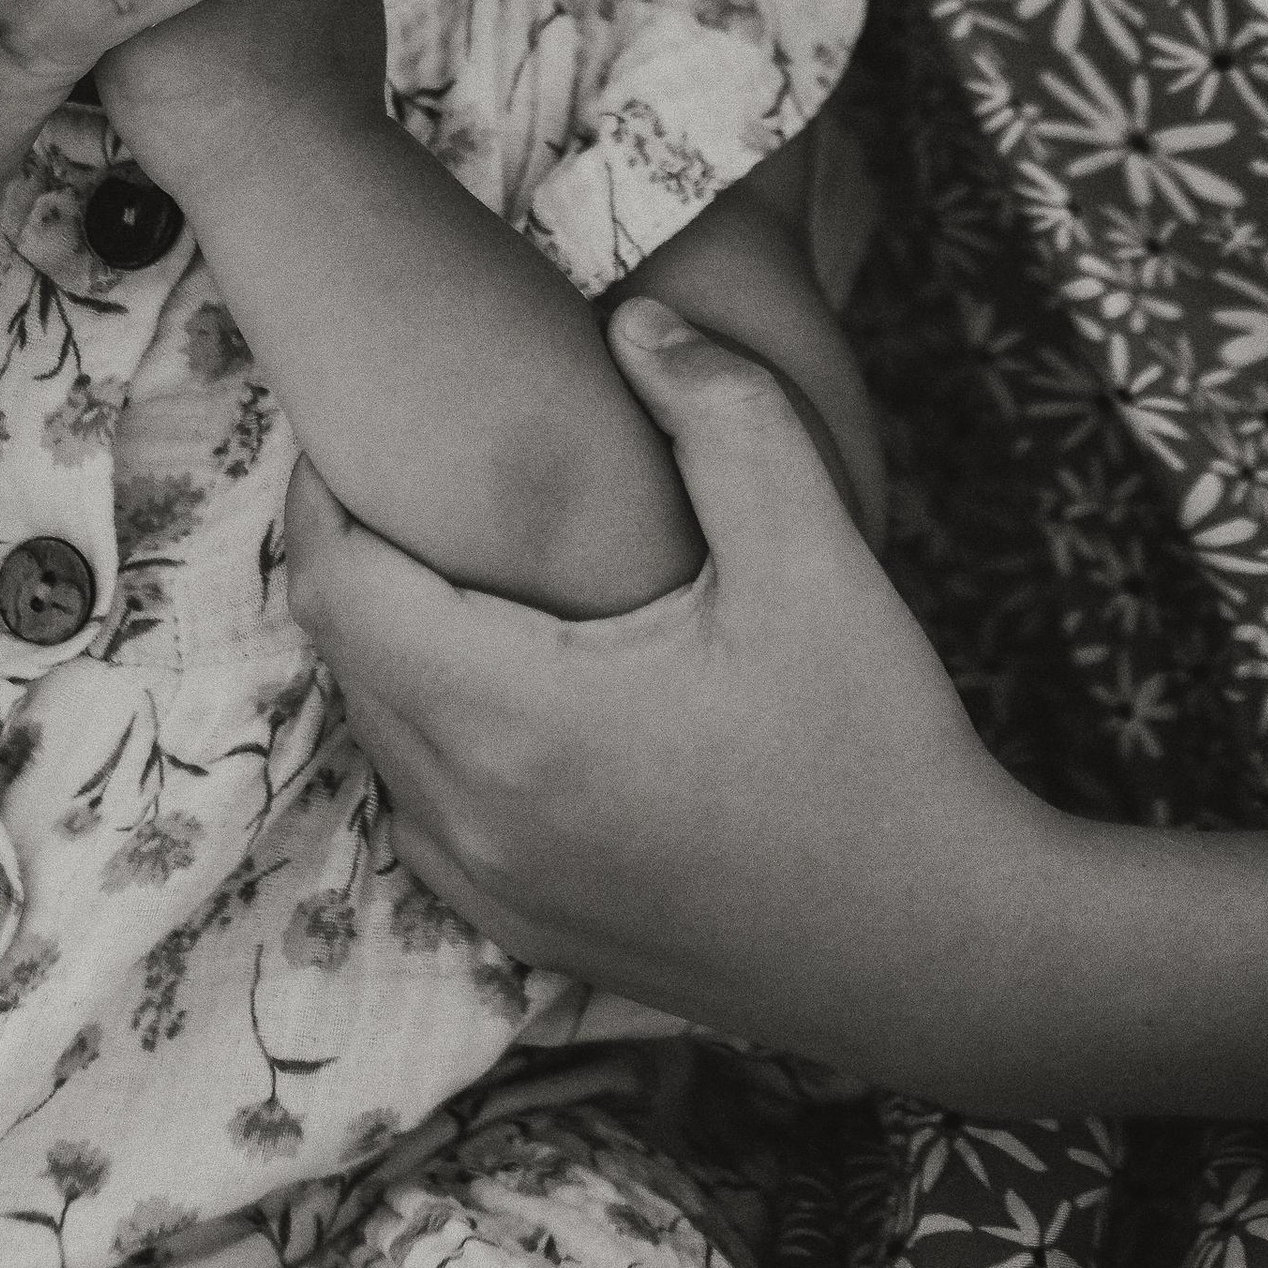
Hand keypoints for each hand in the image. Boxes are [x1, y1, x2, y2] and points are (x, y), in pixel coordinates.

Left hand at [284, 299, 1052, 1079]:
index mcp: (517, 718)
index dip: (319, 494)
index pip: (337, 585)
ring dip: (392, 647)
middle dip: (358, 555)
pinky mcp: (531, 932)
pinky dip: (431, 737)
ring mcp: (496, 889)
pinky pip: (424, 815)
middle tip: (404, 471)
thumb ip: (724, 412)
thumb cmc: (879, 747)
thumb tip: (638, 314)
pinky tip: (508, 685)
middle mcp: (476, 816)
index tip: (351, 427)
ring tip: (456, 563)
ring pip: (380, 740)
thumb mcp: (816, 553)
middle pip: (346, 657)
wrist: (947, 952)